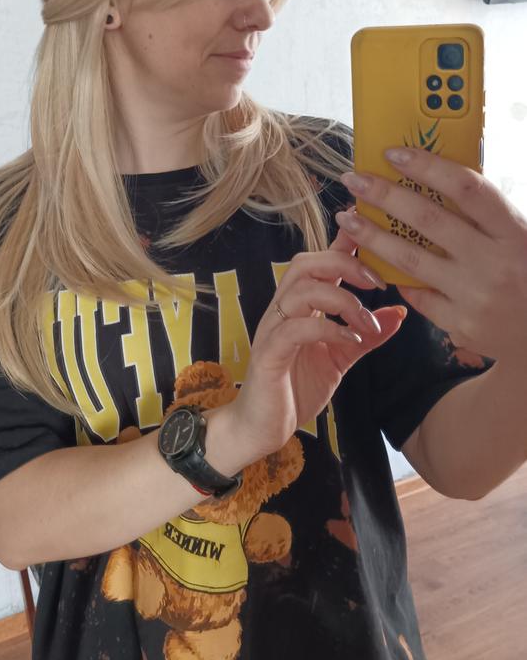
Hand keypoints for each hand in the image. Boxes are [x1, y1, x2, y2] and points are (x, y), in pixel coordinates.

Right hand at [232, 227, 406, 457]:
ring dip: (342, 300)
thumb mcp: (340, 358)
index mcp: (299, 306)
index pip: (319, 262)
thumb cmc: (295, 388)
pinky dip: (328, 328)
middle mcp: (283, 310)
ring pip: (301, 291)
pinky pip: (296, 329)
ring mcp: (273, 330)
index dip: (343, 242)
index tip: (371, 232)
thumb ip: (366, 335)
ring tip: (366, 322)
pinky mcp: (269, 354)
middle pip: (306, 264)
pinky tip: (350, 339)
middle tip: (377, 283)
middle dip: (345, 264)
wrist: (261, 428)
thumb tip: (399, 313)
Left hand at [337, 146, 526, 365]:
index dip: (428, 167)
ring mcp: (475, 296)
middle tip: (353, 179)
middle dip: (384, 195)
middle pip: (428, 219)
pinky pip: (417, 294)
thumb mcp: (521, 238)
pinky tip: (375, 261)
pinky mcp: (460, 324)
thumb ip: (486, 215)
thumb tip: (433, 177)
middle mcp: (495, 263)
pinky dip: (396, 275)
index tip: (393, 154)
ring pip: (410, 259)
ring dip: (372, 236)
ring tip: (348, 218)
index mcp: (515, 233)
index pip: (466, 188)